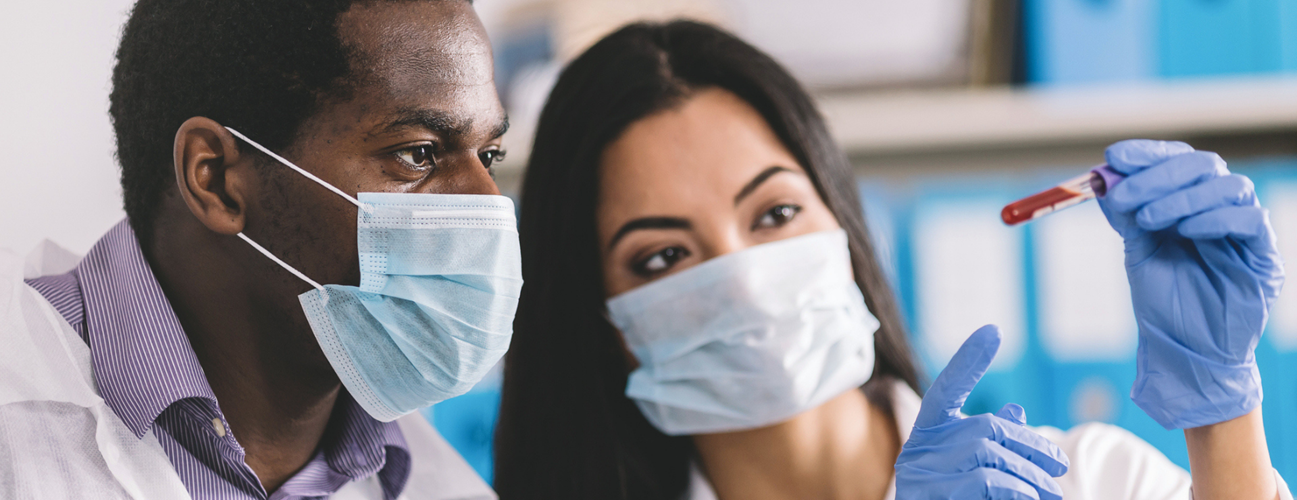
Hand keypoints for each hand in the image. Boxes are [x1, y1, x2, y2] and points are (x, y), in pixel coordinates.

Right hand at [895, 325, 1069, 499]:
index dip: (967, 360)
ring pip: (989, 464)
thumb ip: (990, 438)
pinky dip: (1016, 493)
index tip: (994, 329)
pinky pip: (984, 489)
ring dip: (1030, 479)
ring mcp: (920, 480)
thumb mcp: (969, 465)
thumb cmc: (952, 497)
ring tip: (1054, 494)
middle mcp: (916, 452)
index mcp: (925, 433)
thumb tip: (1019, 410)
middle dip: (1029, 448)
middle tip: (1061, 467)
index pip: (944, 390)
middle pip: (983, 432)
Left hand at [1098, 140, 1283, 429]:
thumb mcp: (1138, 252)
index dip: (1148, 153)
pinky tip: (1188, 231)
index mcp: (1189, 202)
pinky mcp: (1264, 256)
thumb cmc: (1164, 301)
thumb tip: (1102, 178)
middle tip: (1125, 195)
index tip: (1114, 157)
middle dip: (1159, 175)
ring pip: (1229, 187)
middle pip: (1203, 166)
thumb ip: (1126, 216)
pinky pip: (1252, 221)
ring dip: (1183, 197)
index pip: (1177, 160)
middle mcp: (1219, 209)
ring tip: (1149, 219)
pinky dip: (1216, 218)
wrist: (1185, 350)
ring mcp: (1244, 230)